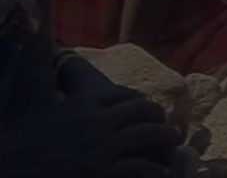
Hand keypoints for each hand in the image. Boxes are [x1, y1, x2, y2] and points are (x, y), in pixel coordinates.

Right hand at [0, 82, 180, 177]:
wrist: (9, 167)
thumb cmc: (24, 144)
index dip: (140, 100)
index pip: (125, 94)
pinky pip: (141, 167)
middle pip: (144, 110)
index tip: (147, 107)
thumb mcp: (51, 113)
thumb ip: (73, 105)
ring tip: (174, 141)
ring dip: (166, 136)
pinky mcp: (105, 171)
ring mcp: (105, 146)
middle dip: (159, 116)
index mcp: (85, 102)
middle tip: (167, 124)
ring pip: (150, 134)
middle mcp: (100, 119)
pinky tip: (160, 171)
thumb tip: (81, 99)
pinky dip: (154, 169)